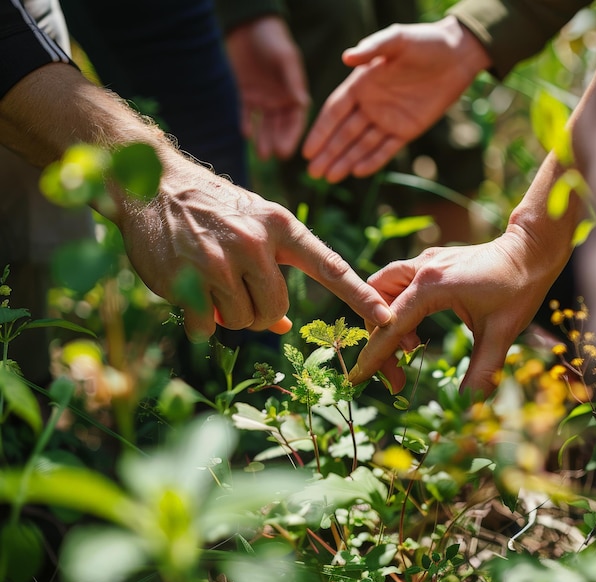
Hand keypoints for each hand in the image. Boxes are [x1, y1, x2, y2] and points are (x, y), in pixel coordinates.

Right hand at [116, 157, 391, 340]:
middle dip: (259, 312)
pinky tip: (189, 294)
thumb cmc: (214, 210)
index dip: (359, 296)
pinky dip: (200, 321)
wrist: (154, 184)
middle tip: (237, 291)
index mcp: (281, 226)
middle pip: (274, 311)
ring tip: (211, 284)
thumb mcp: (254, 226)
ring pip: (241, 322)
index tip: (385, 317)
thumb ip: (275, 270)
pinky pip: (206, 327)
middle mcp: (253, 242)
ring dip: (228, 315)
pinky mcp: (185, 280)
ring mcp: (218, 261)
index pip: (329, 266)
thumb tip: (285, 325)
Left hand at [226, 16, 309, 159]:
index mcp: (294, 93)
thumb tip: (303, 104)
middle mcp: (279, 100)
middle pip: (280, 126)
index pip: (296, 120)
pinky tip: (246, 133)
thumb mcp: (285, 58)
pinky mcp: (244, 95)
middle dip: (278, 141)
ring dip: (263, 139)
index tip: (289, 150)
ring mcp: (262, 99)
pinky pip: (245, 114)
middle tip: (275, 155)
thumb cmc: (273, 39)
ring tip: (262, 154)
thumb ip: (293, 81)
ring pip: (264, 124)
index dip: (293, 135)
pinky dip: (246, 123)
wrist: (248, 25)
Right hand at [303, 16, 490, 181]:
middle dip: (328, 154)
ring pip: (361, 146)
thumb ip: (372, 48)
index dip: (321, 132)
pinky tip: (357, 173)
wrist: (457, 56)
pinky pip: (385, 150)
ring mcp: (387, 120)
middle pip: (344, 134)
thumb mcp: (398, 40)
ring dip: (345, 161)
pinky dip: (373, 161)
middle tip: (313, 174)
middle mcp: (370, 105)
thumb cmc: (426, 43)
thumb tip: (347, 57)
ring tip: (330, 178)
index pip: (335, 113)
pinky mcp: (405, 131)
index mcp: (361, 85)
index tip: (308, 151)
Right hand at [349, 231, 555, 397]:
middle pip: (376, 304)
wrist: (530, 250)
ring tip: (408, 347)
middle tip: (396, 370)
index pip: (390, 326)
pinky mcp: (427, 262)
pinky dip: (395, 308)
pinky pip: (395, 284)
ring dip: (384, 319)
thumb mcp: (502, 335)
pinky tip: (415, 329)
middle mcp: (420, 269)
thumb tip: (466, 407)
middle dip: (377, 340)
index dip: (373, 356)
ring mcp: (422, 262)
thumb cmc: (519, 288)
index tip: (357, 379)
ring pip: (380, 289)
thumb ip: (481, 372)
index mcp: (432, 285)